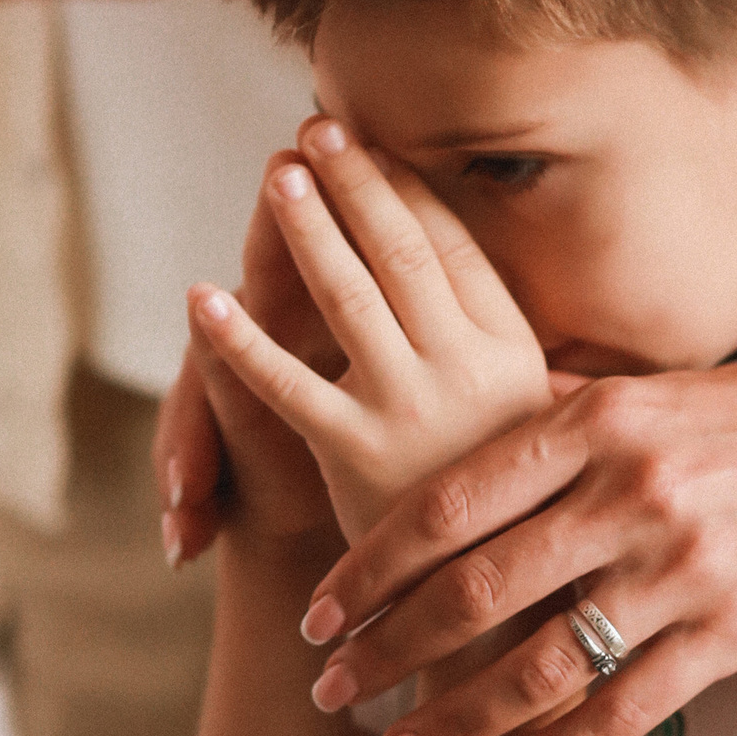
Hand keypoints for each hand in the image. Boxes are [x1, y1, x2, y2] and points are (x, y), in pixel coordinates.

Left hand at [188, 117, 552, 545]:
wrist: (492, 605)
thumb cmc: (512, 512)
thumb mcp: (535, 422)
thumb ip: (512, 356)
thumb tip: (489, 280)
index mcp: (512, 353)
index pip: (453, 247)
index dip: (407, 189)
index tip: (374, 143)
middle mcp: (466, 371)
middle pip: (402, 254)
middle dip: (357, 185)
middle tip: (318, 130)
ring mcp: (409, 410)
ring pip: (347, 298)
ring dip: (307, 229)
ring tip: (277, 175)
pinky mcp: (354, 454)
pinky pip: (283, 384)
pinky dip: (236, 341)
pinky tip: (201, 300)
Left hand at [294, 342, 736, 735]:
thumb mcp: (647, 392)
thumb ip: (553, 427)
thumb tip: (443, 452)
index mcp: (596, 420)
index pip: (450, 502)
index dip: (372, 565)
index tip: (320, 611)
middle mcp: (631, 492)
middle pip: (476, 591)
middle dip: (387, 650)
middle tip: (330, 690)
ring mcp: (684, 567)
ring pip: (538, 666)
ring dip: (451, 718)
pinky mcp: (733, 632)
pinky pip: (620, 711)